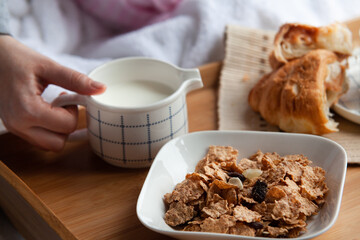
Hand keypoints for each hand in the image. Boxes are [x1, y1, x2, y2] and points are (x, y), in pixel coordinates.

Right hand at [0, 36, 105, 150]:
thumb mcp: (48, 66)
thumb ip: (75, 80)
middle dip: (67, 126)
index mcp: (27, 110)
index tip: (67, 96)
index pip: (66, 126)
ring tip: (53, 107)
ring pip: (48, 145)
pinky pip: (39, 140)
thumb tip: (101, 89)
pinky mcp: (14, 128)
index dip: (74, 111)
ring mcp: (14, 128)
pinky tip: (46, 111)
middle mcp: (18, 124)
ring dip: (58, 130)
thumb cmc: (17, 58)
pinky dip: (48, 130)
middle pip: (58, 144)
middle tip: (63, 106)